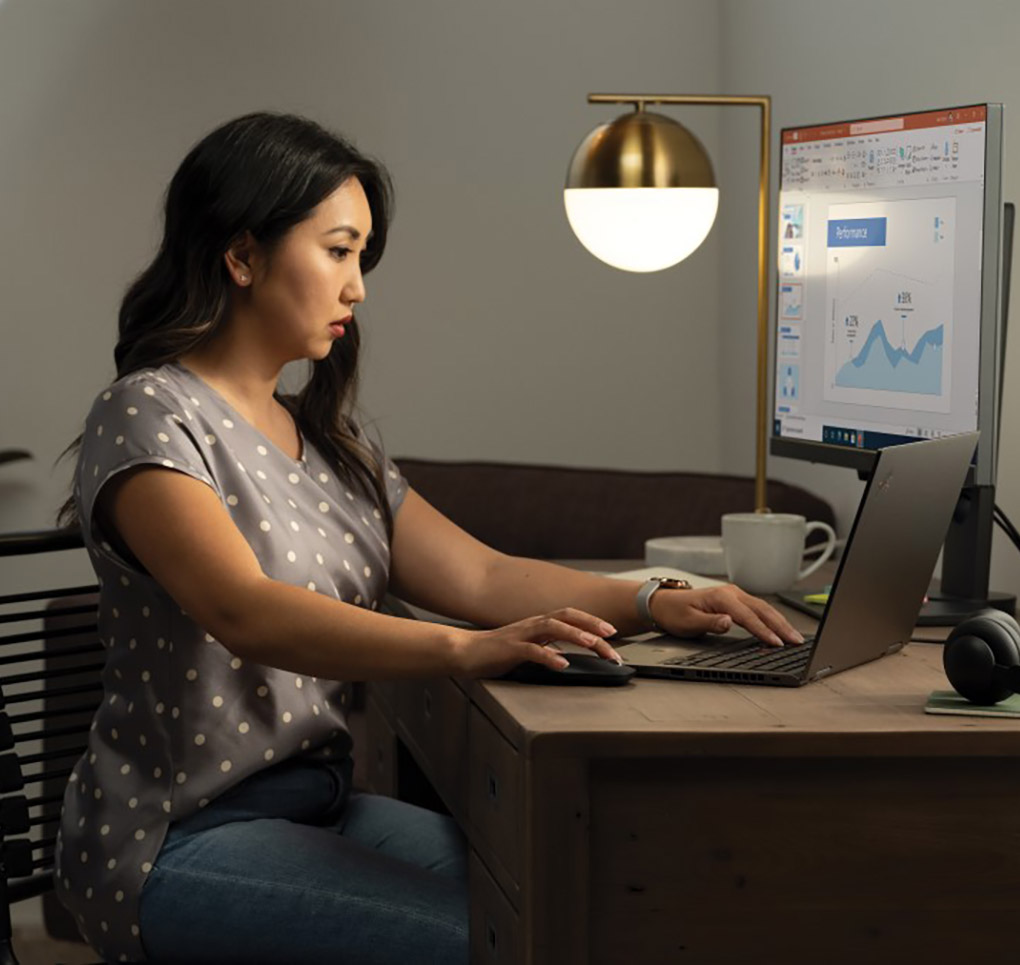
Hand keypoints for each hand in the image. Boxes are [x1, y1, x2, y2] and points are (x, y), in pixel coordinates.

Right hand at [450, 607, 621, 677]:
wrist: (464, 652)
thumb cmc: (494, 653)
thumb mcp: (526, 650)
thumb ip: (545, 650)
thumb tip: (565, 657)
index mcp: (538, 625)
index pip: (570, 617)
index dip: (592, 621)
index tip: (612, 633)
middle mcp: (532, 625)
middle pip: (567, 617)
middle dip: (591, 625)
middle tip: (612, 636)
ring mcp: (521, 635)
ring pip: (553, 628)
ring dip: (575, 635)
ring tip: (594, 644)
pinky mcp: (509, 649)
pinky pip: (532, 651)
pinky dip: (549, 656)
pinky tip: (562, 664)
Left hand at [651, 584, 803, 646]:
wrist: (664, 603)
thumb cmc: (675, 613)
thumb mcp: (689, 622)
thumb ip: (710, 623)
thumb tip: (729, 622)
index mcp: (721, 597)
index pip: (747, 616)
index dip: (763, 631)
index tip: (776, 643)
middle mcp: (731, 593)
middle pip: (762, 609)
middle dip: (781, 625)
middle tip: (797, 641)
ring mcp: (734, 594)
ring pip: (763, 608)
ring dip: (780, 622)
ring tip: (794, 636)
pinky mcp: (735, 599)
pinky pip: (758, 609)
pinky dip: (771, 618)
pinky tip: (780, 628)